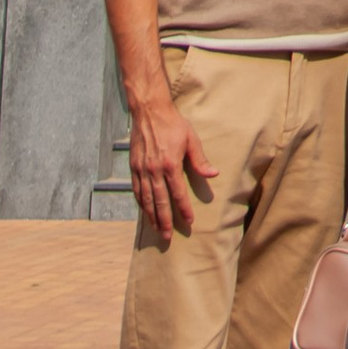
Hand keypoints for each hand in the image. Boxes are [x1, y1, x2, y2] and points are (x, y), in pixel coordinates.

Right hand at [126, 92, 212, 245]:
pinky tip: (145, 212)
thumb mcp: (191, 139)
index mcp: (170, 164)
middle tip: (168, 237)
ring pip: (146, 199)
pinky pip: (136, 190)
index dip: (183, 209)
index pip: (178, 193)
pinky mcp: (134, 167)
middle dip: (165, 220)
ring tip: (157, 230)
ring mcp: (142, 170)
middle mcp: (154, 170)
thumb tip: (213, 174)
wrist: (150, 111)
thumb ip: (200, 160)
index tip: (189, 221)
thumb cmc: (173, 124)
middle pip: (159, 201)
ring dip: (151, 216)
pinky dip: (140, 204)